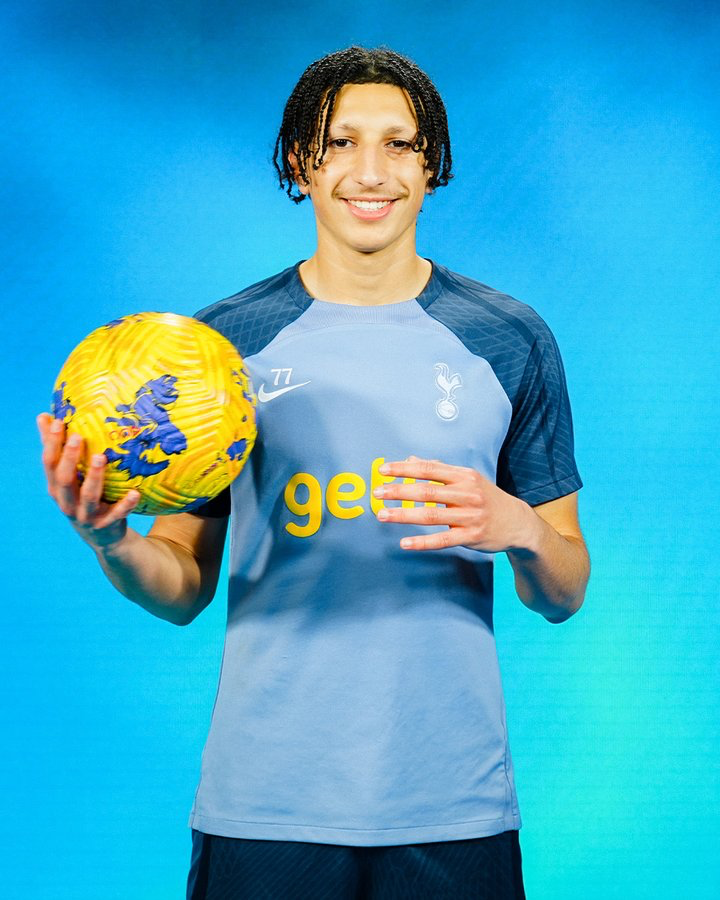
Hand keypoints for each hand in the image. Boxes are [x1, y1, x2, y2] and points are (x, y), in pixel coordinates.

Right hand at [37, 412, 140, 550]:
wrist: (103, 536)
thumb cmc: (85, 497)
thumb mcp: (70, 477)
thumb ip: (60, 449)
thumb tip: (45, 416)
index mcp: (57, 488)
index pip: (49, 463)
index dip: (51, 443)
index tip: (58, 421)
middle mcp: (67, 503)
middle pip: (63, 480)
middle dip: (69, 459)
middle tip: (76, 436)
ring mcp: (86, 515)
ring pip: (88, 496)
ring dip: (94, 477)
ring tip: (100, 457)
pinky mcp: (106, 525)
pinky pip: (117, 513)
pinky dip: (126, 504)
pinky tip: (135, 493)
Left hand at [373, 455, 538, 552]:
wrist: (518, 523)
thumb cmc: (487, 498)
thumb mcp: (467, 479)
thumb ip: (439, 470)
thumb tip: (411, 459)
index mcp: (465, 476)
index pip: (429, 469)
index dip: (404, 469)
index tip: (383, 471)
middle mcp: (468, 493)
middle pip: (427, 491)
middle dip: (399, 491)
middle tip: (377, 492)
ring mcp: (470, 516)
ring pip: (431, 515)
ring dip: (403, 515)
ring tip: (382, 515)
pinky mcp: (472, 536)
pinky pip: (443, 540)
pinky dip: (422, 542)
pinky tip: (404, 542)